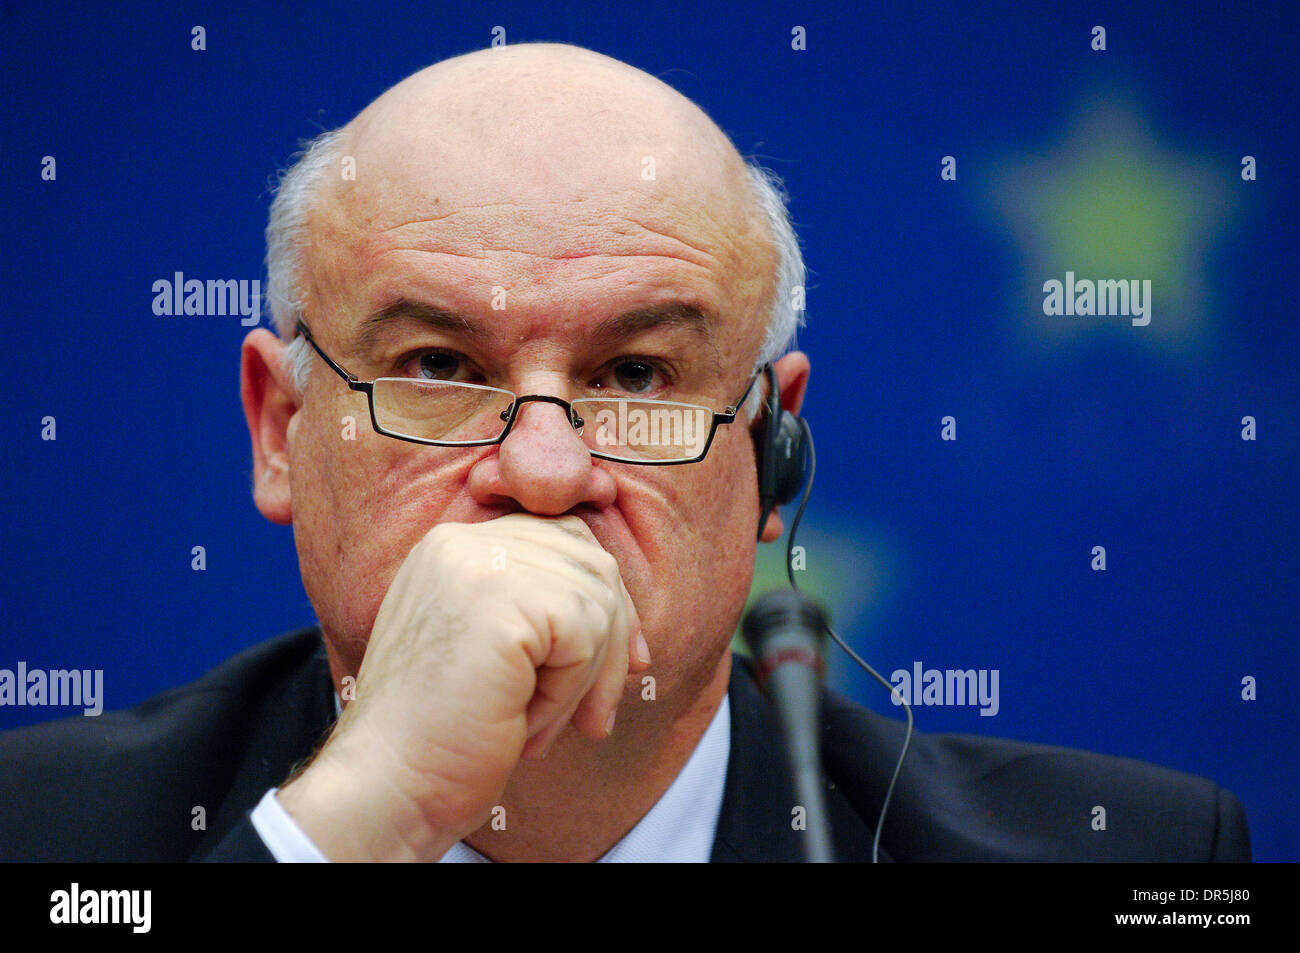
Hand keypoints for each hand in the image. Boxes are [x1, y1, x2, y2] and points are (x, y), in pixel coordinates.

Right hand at [277, 513, 648, 860]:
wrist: (388, 786)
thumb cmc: (440, 733)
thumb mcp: (492, 651)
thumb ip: (540, 609)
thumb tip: (627, 614)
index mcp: (453, 546)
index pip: (565, 540)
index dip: (606, 602)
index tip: (628, 663)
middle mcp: (462, 542)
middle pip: (592, 564)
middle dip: (613, 641)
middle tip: (596, 717)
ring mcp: (479, 565)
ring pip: (597, 603)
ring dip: (587, 679)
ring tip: (539, 728)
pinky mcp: (501, 603)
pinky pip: (586, 639)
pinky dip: (570, 694)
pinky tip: (526, 727)